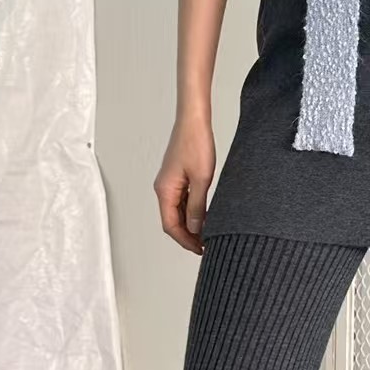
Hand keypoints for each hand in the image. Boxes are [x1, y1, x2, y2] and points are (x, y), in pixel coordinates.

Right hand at [154, 114, 215, 254]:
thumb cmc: (195, 143)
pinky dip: (191, 212)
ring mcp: (169, 183)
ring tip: (206, 235)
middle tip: (205, 246)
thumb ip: (197, 206)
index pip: (170, 225)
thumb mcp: (201, 179)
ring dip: (189, 225)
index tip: (200, 249)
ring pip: (177, 212)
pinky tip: (203, 217)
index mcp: (165, 190)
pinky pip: (181, 201)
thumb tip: (194, 228)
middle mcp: (163, 188)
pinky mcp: (177, 177)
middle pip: (172, 221)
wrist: (193, 120)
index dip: (185, 240)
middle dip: (187, 236)